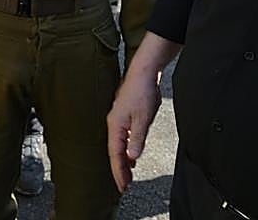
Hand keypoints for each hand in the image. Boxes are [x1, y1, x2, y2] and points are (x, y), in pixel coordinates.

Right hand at [105, 67, 161, 192]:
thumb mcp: (143, 119)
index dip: (118, 171)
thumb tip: (132, 157)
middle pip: (115, 151)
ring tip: (128, 174)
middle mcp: (114, 123)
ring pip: (119, 144)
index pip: (115, 154)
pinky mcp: (125, 115)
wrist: (143, 72)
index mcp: (115, 125)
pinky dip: (126, 148)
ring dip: (123, 160)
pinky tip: (131, 153)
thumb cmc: (142, 92)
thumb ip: (137, 139)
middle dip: (119, 169)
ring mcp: (119, 119)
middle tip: (125, 185)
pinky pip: (123, 137)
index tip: (122, 186)